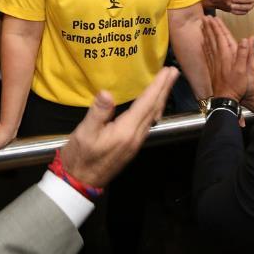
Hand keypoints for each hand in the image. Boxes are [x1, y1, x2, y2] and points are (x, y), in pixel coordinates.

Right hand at [60, 67, 177, 187]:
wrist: (80, 182)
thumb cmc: (80, 157)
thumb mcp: (84, 132)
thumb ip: (97, 112)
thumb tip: (106, 92)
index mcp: (126, 131)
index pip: (146, 104)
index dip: (157, 86)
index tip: (167, 71)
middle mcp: (136, 136)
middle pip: (154, 109)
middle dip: (165, 89)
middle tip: (174, 72)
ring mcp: (136, 142)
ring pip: (153, 116)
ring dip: (161, 98)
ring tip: (166, 84)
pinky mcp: (132, 146)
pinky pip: (148, 123)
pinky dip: (154, 109)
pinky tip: (153, 105)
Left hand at [202, 16, 253, 109]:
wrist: (226, 99)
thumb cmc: (238, 85)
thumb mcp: (246, 69)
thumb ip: (245, 53)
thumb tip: (247, 38)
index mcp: (227, 55)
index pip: (222, 37)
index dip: (218, 27)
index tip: (213, 18)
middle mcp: (219, 57)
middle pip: (213, 39)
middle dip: (209, 28)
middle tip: (204, 18)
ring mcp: (214, 63)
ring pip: (208, 45)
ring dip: (205, 34)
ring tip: (202, 26)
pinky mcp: (211, 68)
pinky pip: (206, 53)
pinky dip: (204, 46)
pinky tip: (202, 43)